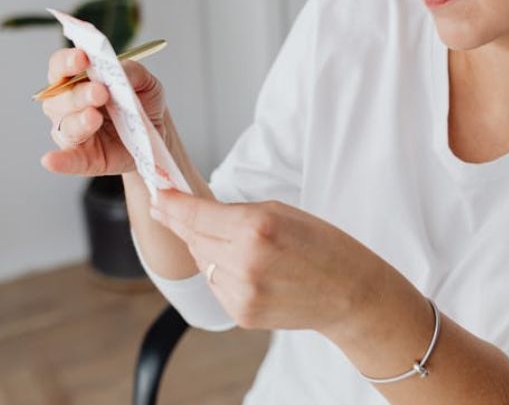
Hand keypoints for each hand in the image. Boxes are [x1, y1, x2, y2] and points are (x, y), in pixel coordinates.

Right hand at [39, 47, 166, 175]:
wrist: (156, 133)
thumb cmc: (142, 102)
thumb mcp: (145, 82)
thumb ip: (132, 72)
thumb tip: (119, 68)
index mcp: (77, 80)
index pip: (60, 66)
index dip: (67, 61)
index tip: (82, 58)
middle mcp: (67, 105)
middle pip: (60, 97)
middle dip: (79, 94)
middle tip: (100, 92)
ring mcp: (73, 132)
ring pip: (65, 126)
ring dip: (78, 121)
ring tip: (94, 117)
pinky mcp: (83, 158)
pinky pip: (68, 160)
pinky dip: (59, 160)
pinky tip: (50, 160)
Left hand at [149, 191, 394, 334]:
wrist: (351, 293)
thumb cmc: (325, 246)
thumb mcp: (282, 212)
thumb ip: (236, 213)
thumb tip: (194, 213)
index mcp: (256, 228)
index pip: (196, 214)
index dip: (172, 203)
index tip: (158, 194)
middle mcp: (244, 262)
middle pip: (193, 238)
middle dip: (185, 223)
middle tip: (174, 208)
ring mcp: (241, 293)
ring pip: (202, 263)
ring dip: (207, 249)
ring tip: (237, 244)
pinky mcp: (241, 314)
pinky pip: (216, 285)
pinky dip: (222, 273)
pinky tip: (247, 268)